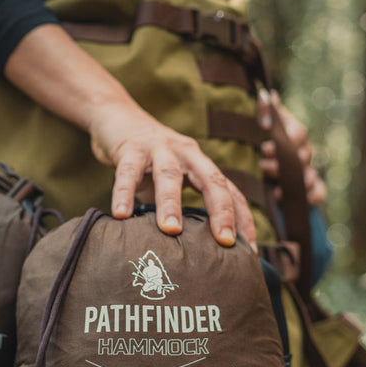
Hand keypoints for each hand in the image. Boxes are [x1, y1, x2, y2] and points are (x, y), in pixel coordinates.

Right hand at [88, 99, 256, 245]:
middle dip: (222, 211)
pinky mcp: (130, 148)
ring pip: (169, 174)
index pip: (230, 190)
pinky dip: (124, 193)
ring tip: (171, 230)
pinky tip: (121, 214)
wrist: (116, 116)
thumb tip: (184, 250)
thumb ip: (175, 206)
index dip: (242, 218)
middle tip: (225, 241)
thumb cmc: (146, 158)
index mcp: (200, 164)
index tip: (250, 248)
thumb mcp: (168, 181)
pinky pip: (127, 172)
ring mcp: (158, 148)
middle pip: (211, 180)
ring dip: (171, 203)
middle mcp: (186, 153)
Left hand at [258, 89, 326, 205]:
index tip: (266, 146)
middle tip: (264, 166)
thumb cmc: (263, 141)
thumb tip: (268, 94)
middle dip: (283, 164)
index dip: (285, 140)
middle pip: (302, 157)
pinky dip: (312, 197)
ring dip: (294, 183)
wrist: (266, 167)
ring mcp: (309, 170)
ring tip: (275, 190)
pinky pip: (319, 192)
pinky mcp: (311, 188)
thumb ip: (266, 112)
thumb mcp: (262, 125)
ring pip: (310, 176)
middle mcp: (304, 151)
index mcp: (294, 134)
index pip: (298, 133)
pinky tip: (293, 200)